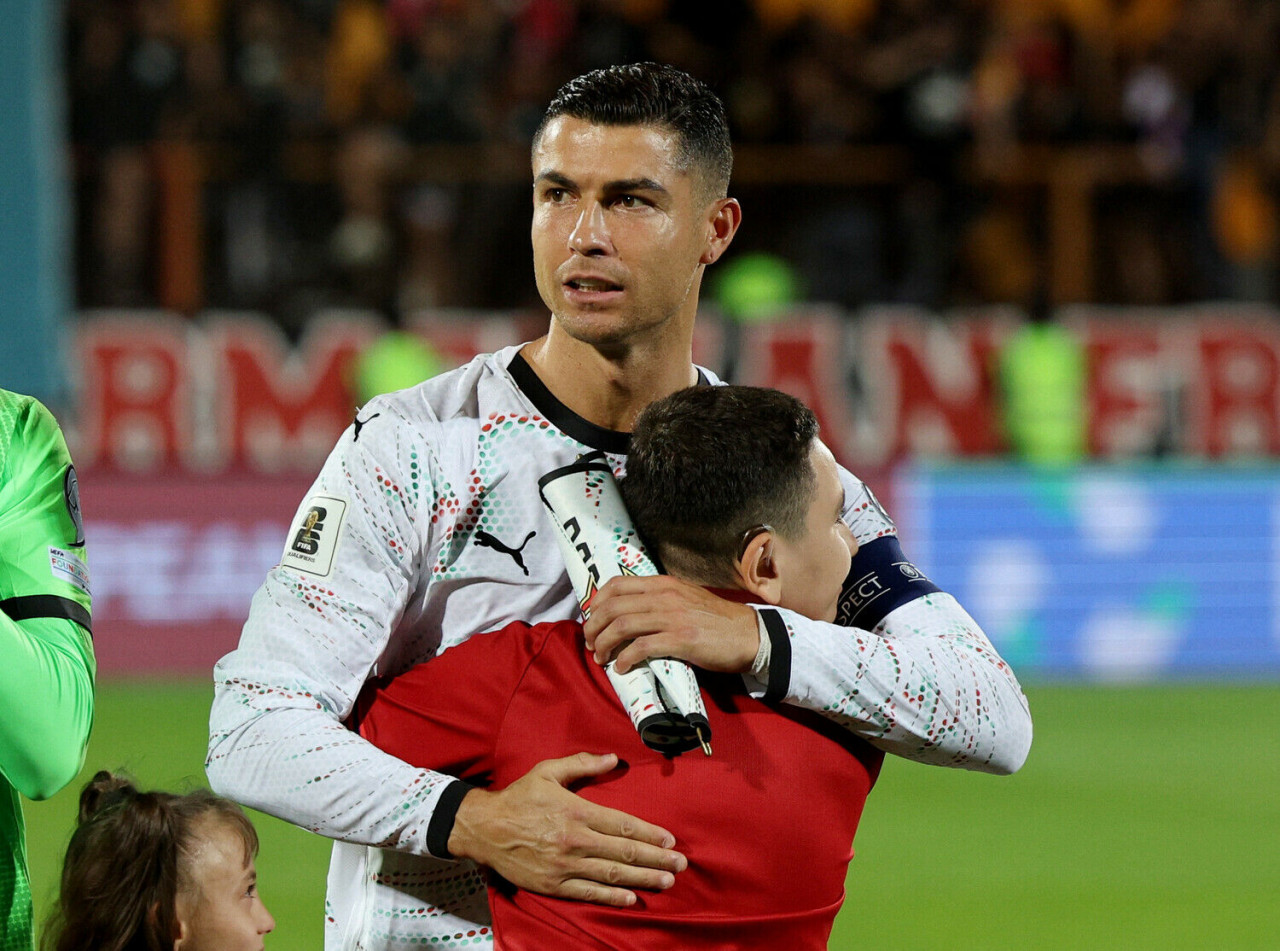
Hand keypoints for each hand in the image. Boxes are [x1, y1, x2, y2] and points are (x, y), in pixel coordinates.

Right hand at [447, 752, 686, 905]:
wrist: (484, 828)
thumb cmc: (518, 797)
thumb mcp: (548, 771)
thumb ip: (582, 764)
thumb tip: (613, 759)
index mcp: (576, 811)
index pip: (622, 825)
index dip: (649, 834)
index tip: (670, 840)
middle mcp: (574, 840)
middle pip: (623, 852)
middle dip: (656, 858)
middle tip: (681, 864)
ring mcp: (564, 865)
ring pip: (610, 875)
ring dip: (642, 879)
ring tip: (666, 881)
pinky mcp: (552, 884)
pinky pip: (588, 893)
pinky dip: (611, 898)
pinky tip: (632, 899)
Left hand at [582, 576, 758, 673]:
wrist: (749, 634)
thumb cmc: (716, 621)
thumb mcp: (685, 598)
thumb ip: (660, 600)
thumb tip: (630, 613)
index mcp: (664, 584)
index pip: (617, 584)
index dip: (596, 602)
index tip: (591, 618)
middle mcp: (665, 596)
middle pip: (613, 606)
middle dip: (593, 626)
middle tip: (590, 643)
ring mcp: (672, 617)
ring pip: (622, 626)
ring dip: (604, 644)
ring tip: (600, 657)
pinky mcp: (681, 640)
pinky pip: (642, 647)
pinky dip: (625, 658)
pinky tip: (622, 667)